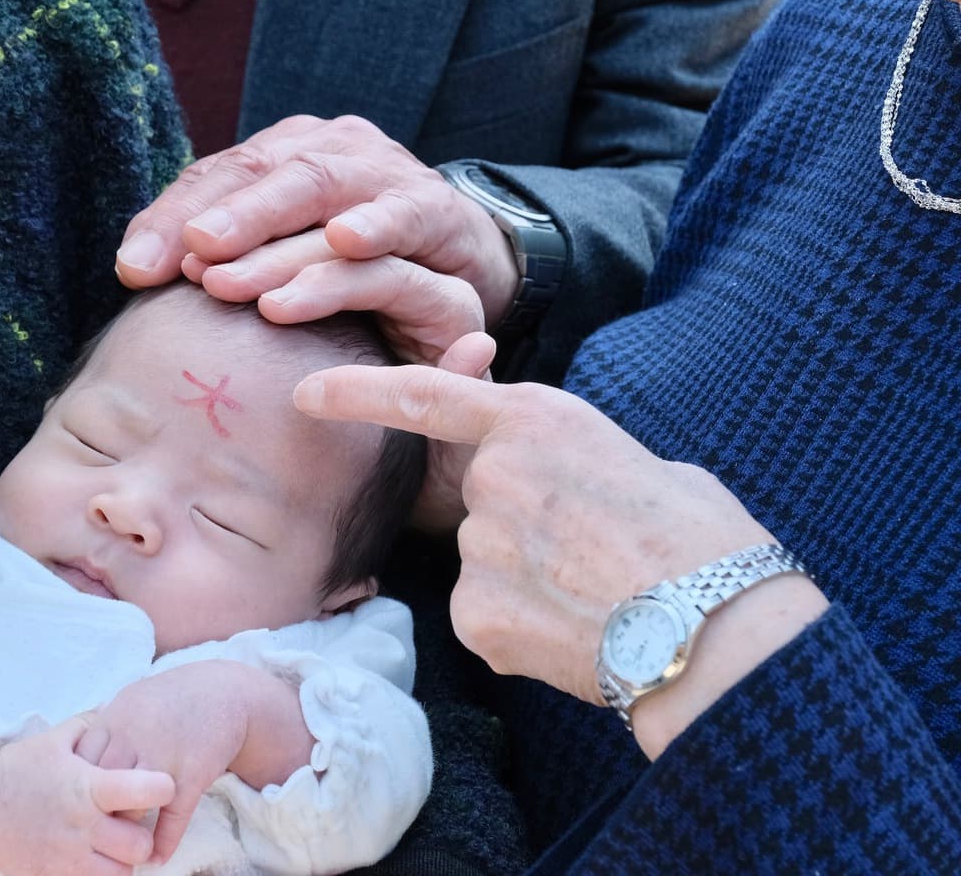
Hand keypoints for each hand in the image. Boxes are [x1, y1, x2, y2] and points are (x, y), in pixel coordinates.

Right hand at [0, 716, 174, 875]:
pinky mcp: (55, 875)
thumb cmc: (19, 768)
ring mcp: (69, 856)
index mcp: (88, 787)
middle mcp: (83, 825)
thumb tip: (117, 713)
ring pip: (121, 873)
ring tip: (115, 844)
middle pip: (139, 845)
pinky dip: (101, 873)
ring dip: (124, 860)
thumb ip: (92, 727)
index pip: (143, 791)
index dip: (161, 787)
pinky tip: (95, 856)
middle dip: (143, 835)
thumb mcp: (57, 739)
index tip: (161, 783)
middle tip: (134, 824)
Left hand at [75, 660, 311, 863]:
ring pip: (132, 805)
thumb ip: (104, 729)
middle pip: (101, 787)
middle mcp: (135, 738)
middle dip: (98, 810)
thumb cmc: (172, 698)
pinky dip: (164, 842)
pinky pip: (172, 817)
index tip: (80, 802)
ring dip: (128, 828)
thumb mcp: (131, 701)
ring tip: (125, 842)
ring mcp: (164, 756)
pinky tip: (157, 856)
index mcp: (115, 719)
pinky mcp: (193, 774)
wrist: (224, 691)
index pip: (80, 763)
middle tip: (99, 827)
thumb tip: (77, 757)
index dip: (78, 787)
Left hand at [114, 115, 514, 360]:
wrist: (455, 255)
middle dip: (224, 216)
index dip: (171, 219)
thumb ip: (215, 252)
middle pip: (265, 174)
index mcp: (283, 153)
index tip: (133, 271)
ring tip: (233, 264)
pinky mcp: (433, 208)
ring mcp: (382, 172)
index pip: (216, 177)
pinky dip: (376, 225)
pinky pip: (402, 215)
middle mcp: (329, 149)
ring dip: (276, 227)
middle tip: (189, 253)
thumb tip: (132, 269)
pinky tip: (345, 241)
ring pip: (322, 189)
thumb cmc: (351, 260)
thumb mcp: (279, 252)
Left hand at [292, 343, 828, 754]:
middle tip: (592, 555)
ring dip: (523, 582)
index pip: (422, 396)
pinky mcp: (473, 613)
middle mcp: (493, 474)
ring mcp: (478, 545)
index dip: (356, 393)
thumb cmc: (703, 539)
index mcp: (536, 419)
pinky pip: (482, 618)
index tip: (305, 392)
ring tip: (597, 596)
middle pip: (473, 501)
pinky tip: (573, 634)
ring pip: (481, 565)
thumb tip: (559, 482)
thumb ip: (569, 459)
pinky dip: (519, 630)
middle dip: (517, 528)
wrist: (721, 628)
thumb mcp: (633, 461)